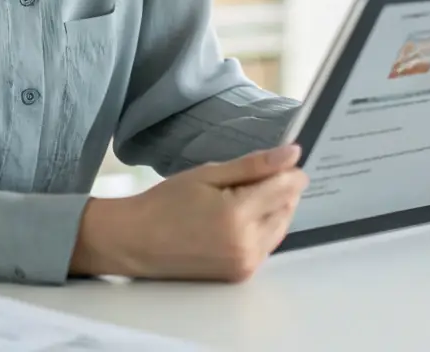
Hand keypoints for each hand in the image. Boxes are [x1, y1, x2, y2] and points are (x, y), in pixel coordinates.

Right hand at [71, 144, 307, 281]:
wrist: (136, 242)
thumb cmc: (166, 203)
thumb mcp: (208, 174)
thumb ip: (254, 165)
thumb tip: (293, 154)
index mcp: (238, 215)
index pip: (286, 188)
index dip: (289, 170)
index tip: (283, 159)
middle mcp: (247, 245)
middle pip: (287, 208)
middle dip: (280, 189)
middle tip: (252, 177)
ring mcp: (245, 264)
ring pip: (281, 227)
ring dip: (274, 209)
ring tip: (244, 196)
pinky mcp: (240, 274)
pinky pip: (267, 245)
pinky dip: (263, 227)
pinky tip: (240, 216)